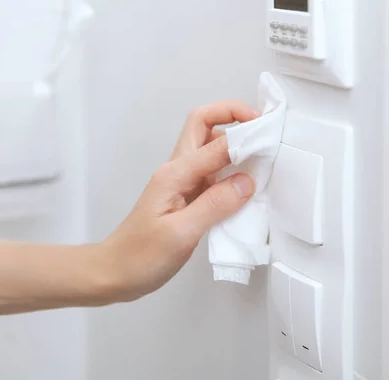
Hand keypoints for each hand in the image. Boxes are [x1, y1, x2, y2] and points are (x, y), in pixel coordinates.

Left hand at [95, 101, 259, 302]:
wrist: (116, 273)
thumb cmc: (141, 256)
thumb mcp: (180, 233)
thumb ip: (215, 205)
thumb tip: (248, 181)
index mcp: (175, 173)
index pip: (216, 142)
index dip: (245, 134)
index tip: (272, 136)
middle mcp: (178, 170)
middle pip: (204, 124)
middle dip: (233, 116)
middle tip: (264, 126)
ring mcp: (182, 183)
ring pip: (210, 147)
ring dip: (235, 141)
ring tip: (263, 150)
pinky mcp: (187, 198)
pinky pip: (213, 173)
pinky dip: (233, 169)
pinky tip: (248, 183)